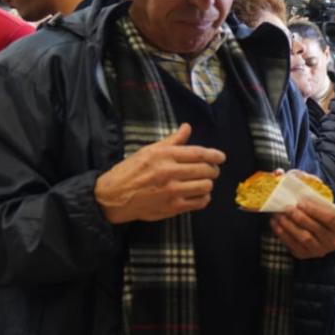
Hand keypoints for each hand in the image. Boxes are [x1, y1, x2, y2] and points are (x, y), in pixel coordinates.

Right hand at [93, 123, 225, 223]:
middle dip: (212, 169)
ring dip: (208, 184)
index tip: (221, 157)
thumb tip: (187, 127)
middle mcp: (169, 172)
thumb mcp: (149, 151)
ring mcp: (172, 191)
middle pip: (205, 170)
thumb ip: (172, 141)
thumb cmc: (130, 171)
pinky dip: (204, 198)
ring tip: (203, 182)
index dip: (214, 155)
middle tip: (211, 170)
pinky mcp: (173, 207)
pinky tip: (198, 194)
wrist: (113, 196)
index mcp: (164, 155)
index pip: (198, 153)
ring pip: (206, 186)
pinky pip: (200, 202)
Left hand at [270, 201, 334, 258]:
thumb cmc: (320, 217)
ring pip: (303, 238)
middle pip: (315, 228)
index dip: (314, 210)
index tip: (301, 203)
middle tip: (287, 208)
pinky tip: (275, 223)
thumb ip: (315, 198)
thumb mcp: (324, 209)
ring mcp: (319, 250)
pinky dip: (282, 233)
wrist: (320, 237)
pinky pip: (292, 244)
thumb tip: (301, 182)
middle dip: (299, 217)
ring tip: (279, 215)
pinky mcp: (305, 255)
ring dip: (289, 225)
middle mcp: (332, 241)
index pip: (329, 218)